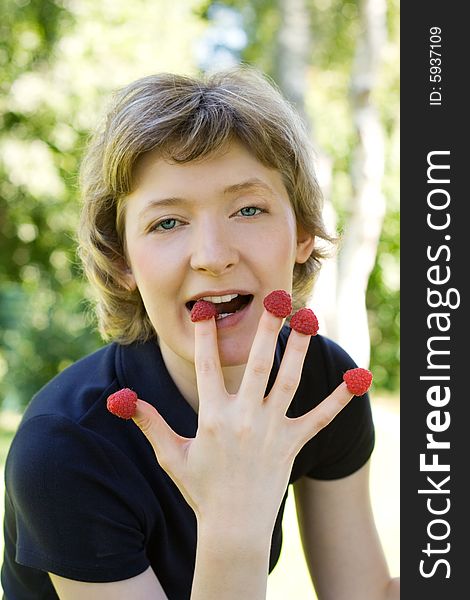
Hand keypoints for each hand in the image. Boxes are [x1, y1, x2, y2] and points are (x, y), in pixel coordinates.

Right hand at [132, 307, 353, 536]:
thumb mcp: (171, 455)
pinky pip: (320, 417)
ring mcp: (272, 430)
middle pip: (256, 366)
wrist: (234, 527)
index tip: (206, 307)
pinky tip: (358, 378)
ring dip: (299, 349)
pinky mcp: (293, 443)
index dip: (206, 336)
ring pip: (289, 382)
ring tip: (309, 318)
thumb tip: (121, 400)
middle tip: (275, 298)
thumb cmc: (201, 487)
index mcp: (213, 418)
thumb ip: (150, 422)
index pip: (206, 368)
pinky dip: (339, 398)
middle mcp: (244, 419)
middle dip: (265, 330)